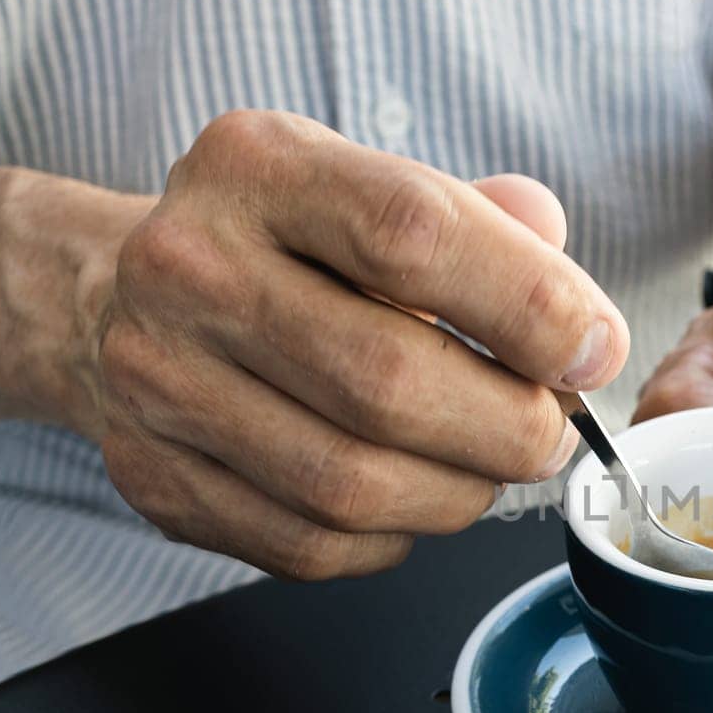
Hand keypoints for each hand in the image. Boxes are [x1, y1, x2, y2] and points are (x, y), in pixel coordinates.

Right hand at [93, 110, 627, 578]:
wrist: (118, 296)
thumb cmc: (289, 247)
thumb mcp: (374, 189)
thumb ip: (486, 228)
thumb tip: (579, 321)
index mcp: (261, 169)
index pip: (415, 236)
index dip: (531, 307)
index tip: (593, 350)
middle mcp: (191, 268)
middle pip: (387, 381)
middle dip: (509, 427)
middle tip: (551, 432)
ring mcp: (159, 381)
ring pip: (352, 483)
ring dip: (459, 493)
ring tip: (488, 465)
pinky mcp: (157, 479)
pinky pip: (312, 543)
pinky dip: (393, 536)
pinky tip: (411, 499)